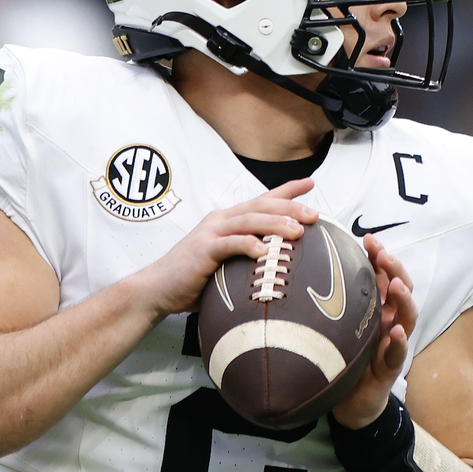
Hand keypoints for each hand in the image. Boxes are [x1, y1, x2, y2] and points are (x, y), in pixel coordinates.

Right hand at [124, 179, 318, 317]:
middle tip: (314, 215)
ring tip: (297, 232)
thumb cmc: (193, 279)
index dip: (287, 191)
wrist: (158, 288)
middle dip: (290, 208)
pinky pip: (229, 243)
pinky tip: (262, 250)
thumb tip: (278, 269)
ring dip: (275, 224)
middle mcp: (220, 220)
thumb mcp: (226, 265)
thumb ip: (247, 260)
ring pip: (249, 221)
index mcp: (227, 221)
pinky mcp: (203, 249)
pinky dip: (247, 244)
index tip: (310, 183)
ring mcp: (210, 233)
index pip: (261, 201)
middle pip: (261, 207)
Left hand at [330, 235, 417, 428]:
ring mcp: (392, 343)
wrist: (349, 402)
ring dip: (403, 299)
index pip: (384, 275)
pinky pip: (397, 354)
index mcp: (376, 308)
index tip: (367, 239)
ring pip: (407, 317)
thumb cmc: (343, 358)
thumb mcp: (335, 326)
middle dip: (395, 269)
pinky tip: (397, 331)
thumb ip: (327, 303)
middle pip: (400, 289)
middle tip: (383, 254)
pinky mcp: (389, 368)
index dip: (380, 256)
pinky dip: (400, 342)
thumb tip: (300, 271)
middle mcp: (389, 322)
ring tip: (396, 285)